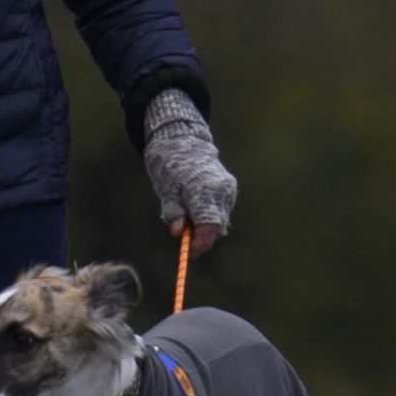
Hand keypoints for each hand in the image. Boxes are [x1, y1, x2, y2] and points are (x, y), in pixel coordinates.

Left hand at [138, 86, 237, 241]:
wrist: (183, 141)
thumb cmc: (170, 166)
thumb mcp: (165, 190)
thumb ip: (173, 212)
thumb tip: (178, 232)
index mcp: (204, 189)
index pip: (209, 226)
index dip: (201, 243)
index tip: (190, 254)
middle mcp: (221, 189)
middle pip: (217, 226)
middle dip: (201, 236)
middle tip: (183, 234)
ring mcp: (228, 188)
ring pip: (220, 219)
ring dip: (205, 225)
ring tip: (186, 214)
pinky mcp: (230, 188)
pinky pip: (221, 210)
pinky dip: (210, 215)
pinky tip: (195, 206)